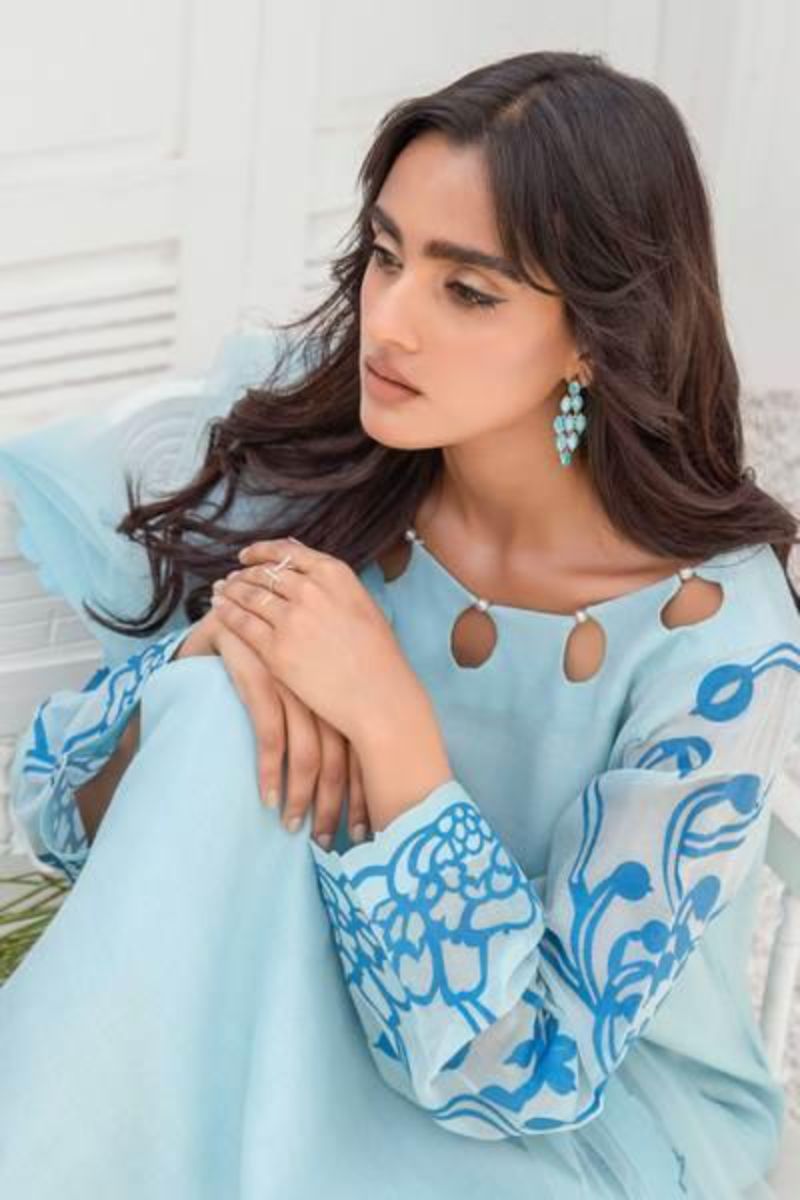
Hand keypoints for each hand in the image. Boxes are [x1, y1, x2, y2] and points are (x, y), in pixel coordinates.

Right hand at [175, 610, 370, 844]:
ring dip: (301, 795)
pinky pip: (269, 731)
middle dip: (336, 802)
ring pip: (307, 748)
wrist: (229, 613)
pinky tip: (267, 798)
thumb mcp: (307, 685)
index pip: (364, 746)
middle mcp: (325, 679)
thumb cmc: (271, 662)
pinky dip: (270, 770)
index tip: (361, 828)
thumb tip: (361, 777)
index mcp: (344, 683)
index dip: (364, 790)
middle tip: (328, 840)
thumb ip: (329, 717)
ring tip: (293, 828)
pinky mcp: (259, 671)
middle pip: (341, 752)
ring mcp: (293, 676)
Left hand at [211, 537, 423, 743]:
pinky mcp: (275, 648)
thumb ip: (332, 584)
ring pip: (249, 595)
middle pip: (264, 574)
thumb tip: (303, 567)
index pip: (286, 552)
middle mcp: (310, 589)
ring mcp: (290, 618)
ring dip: (230, 590)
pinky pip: (242, 623)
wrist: (378, 695)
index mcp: (334, 573)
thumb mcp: (362, 604)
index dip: (261, 552)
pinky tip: (218, 609)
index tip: (247, 556)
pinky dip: (226, 613)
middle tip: (231, 578)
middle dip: (243, 574)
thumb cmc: (377, 655)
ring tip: (220, 591)